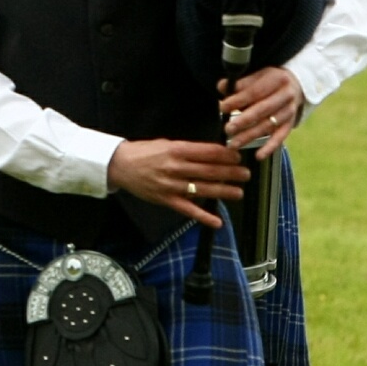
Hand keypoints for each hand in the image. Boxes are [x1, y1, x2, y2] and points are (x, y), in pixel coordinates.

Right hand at [106, 138, 247, 227]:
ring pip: (203, 189)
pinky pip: (188, 210)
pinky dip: (203, 217)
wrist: (120, 165)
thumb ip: (188, 149)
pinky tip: (217, 222)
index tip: (238, 156)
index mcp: (177, 150)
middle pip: (209, 170)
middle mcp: (175, 167)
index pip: (208, 152)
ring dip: (223, 191)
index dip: (226, 155)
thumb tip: (212, 153)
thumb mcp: (167, 143)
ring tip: (238, 192)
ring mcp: (171, 185)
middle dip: (231, 173)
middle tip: (245, 174)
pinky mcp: (166, 200)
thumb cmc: (144, 152)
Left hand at [217, 65, 306, 156]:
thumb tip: (222, 87)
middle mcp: (285, 95)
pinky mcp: (290, 124)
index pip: (255, 91)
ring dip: (250, 136)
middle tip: (227, 129)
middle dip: (243, 121)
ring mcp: (289, 111)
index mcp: (276, 79)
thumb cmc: (269, 81)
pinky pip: (280, 137)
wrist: (295, 85)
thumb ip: (239, 83)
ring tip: (233, 144)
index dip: (238, 100)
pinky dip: (270, 147)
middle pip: (262, 109)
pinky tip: (258, 155)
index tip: (223, 107)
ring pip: (268, 125)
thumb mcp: (257, 76)